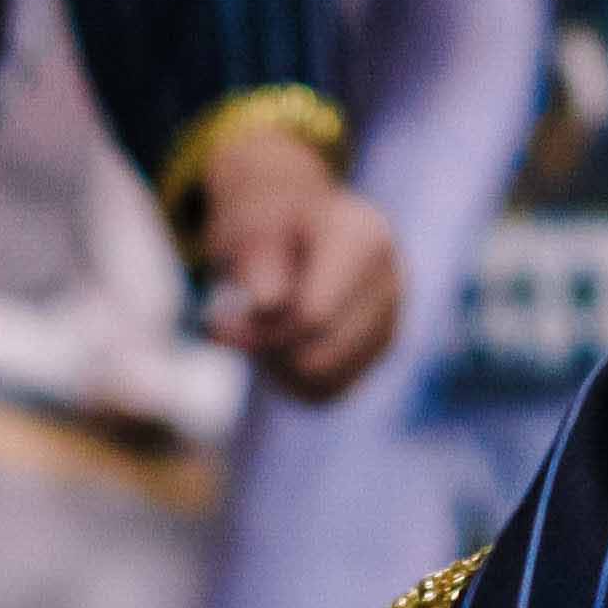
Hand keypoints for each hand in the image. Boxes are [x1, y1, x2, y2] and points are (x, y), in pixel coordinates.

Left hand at [196, 125, 405, 400]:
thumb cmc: (267, 221)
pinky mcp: (380, 345)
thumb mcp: (249, 227)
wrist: (296, 217)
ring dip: (278, 370)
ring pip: (327, 380)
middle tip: (227, 332)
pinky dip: (295, 381)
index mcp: (363, 238)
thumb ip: (258, 263)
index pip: (313, 317)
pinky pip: (333, 389)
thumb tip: (267, 306)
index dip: (257, 332)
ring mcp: (391, 316)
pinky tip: (274, 348)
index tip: (215, 325)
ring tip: (252, 336)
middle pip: (320, 356)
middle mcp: (390, 280)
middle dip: (266, 351)